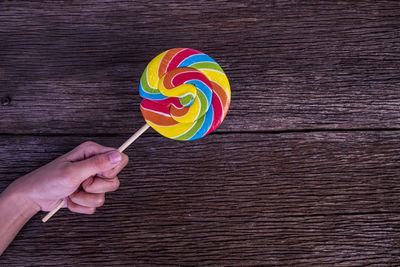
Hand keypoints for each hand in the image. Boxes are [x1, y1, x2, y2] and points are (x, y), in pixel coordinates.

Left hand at [7, 141, 128, 213]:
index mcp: (93, 152)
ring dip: (84, 198)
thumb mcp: (73, 171)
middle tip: (80, 183)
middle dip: (95, 187)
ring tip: (71, 191)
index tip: (96, 174)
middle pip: (114, 181)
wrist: (33, 197)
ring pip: (104, 196)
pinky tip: (69, 199)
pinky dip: (80, 206)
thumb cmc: (48, 180)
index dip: (112, 170)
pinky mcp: (87, 195)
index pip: (120, 159)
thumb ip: (98, 164)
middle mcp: (95, 165)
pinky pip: (94, 206)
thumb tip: (119, 155)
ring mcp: (91, 180)